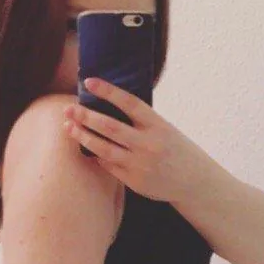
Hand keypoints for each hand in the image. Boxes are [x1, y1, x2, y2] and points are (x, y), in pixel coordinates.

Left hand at [62, 78, 210, 202]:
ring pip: (103, 148)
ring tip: (69, 128)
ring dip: (83, 136)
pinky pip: (108, 166)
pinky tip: (88, 148)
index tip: (89, 81)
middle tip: (68, 109)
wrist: (195, 181)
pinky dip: (97, 155)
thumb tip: (111, 106)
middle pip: (109, 126)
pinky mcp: (134, 181)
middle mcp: (148, 143)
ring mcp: (140, 164)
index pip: (129, 102)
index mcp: (157, 125)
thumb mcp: (166, 129)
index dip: (108, 90)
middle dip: (85, 116)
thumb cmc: (176, 150)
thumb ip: (142, 121)